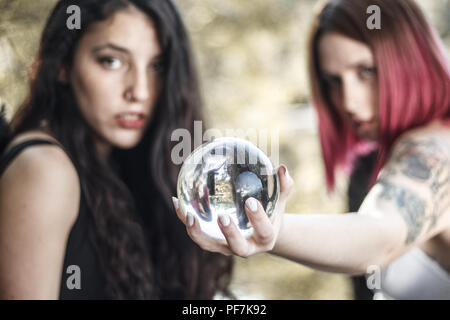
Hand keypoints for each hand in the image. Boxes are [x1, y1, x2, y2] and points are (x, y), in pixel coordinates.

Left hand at [172, 165, 293, 256]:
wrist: (261, 233)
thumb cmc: (271, 213)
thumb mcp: (280, 201)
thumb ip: (283, 187)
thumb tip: (282, 168)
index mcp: (265, 238)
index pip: (263, 231)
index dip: (257, 219)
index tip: (251, 202)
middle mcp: (245, 247)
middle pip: (236, 246)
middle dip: (229, 233)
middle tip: (222, 216)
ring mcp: (226, 247)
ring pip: (209, 244)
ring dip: (197, 232)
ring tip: (188, 214)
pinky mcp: (211, 241)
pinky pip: (196, 232)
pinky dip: (185, 218)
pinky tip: (176, 200)